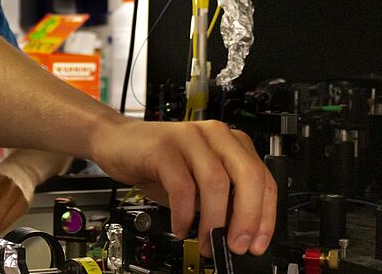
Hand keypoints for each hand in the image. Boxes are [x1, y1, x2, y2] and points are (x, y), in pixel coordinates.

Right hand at [92, 119, 276, 257]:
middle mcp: (214, 135)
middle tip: (236, 245)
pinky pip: (181, 186)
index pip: (263, 179)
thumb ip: (221, 202)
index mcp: (231, 142)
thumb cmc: (158, 163)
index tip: (257, 244)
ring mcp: (189, 138)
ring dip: (214, 221)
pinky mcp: (163, 147)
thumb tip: (239, 235)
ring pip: (216, 182)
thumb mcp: (197, 184)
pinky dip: (184, 214)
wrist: (116, 141)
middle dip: (248, 218)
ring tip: (206, 242)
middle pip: (247, 176)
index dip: (265, 217)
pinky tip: (180, 227)